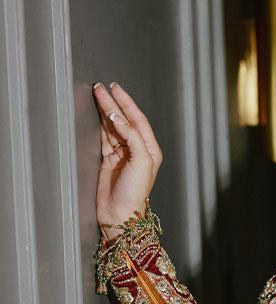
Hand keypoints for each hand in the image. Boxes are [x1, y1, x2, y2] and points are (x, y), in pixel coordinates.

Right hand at [92, 82, 162, 233]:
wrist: (120, 215)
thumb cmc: (135, 193)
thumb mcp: (141, 162)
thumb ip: (132, 137)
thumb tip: (118, 118)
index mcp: (150, 149)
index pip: (138, 119)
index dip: (126, 103)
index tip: (114, 89)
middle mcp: (137, 150)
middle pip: (124, 120)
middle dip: (113, 103)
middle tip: (101, 88)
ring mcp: (122, 154)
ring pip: (113, 126)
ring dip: (106, 111)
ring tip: (97, 95)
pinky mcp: (109, 160)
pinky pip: (104, 137)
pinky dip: (100, 124)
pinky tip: (96, 114)